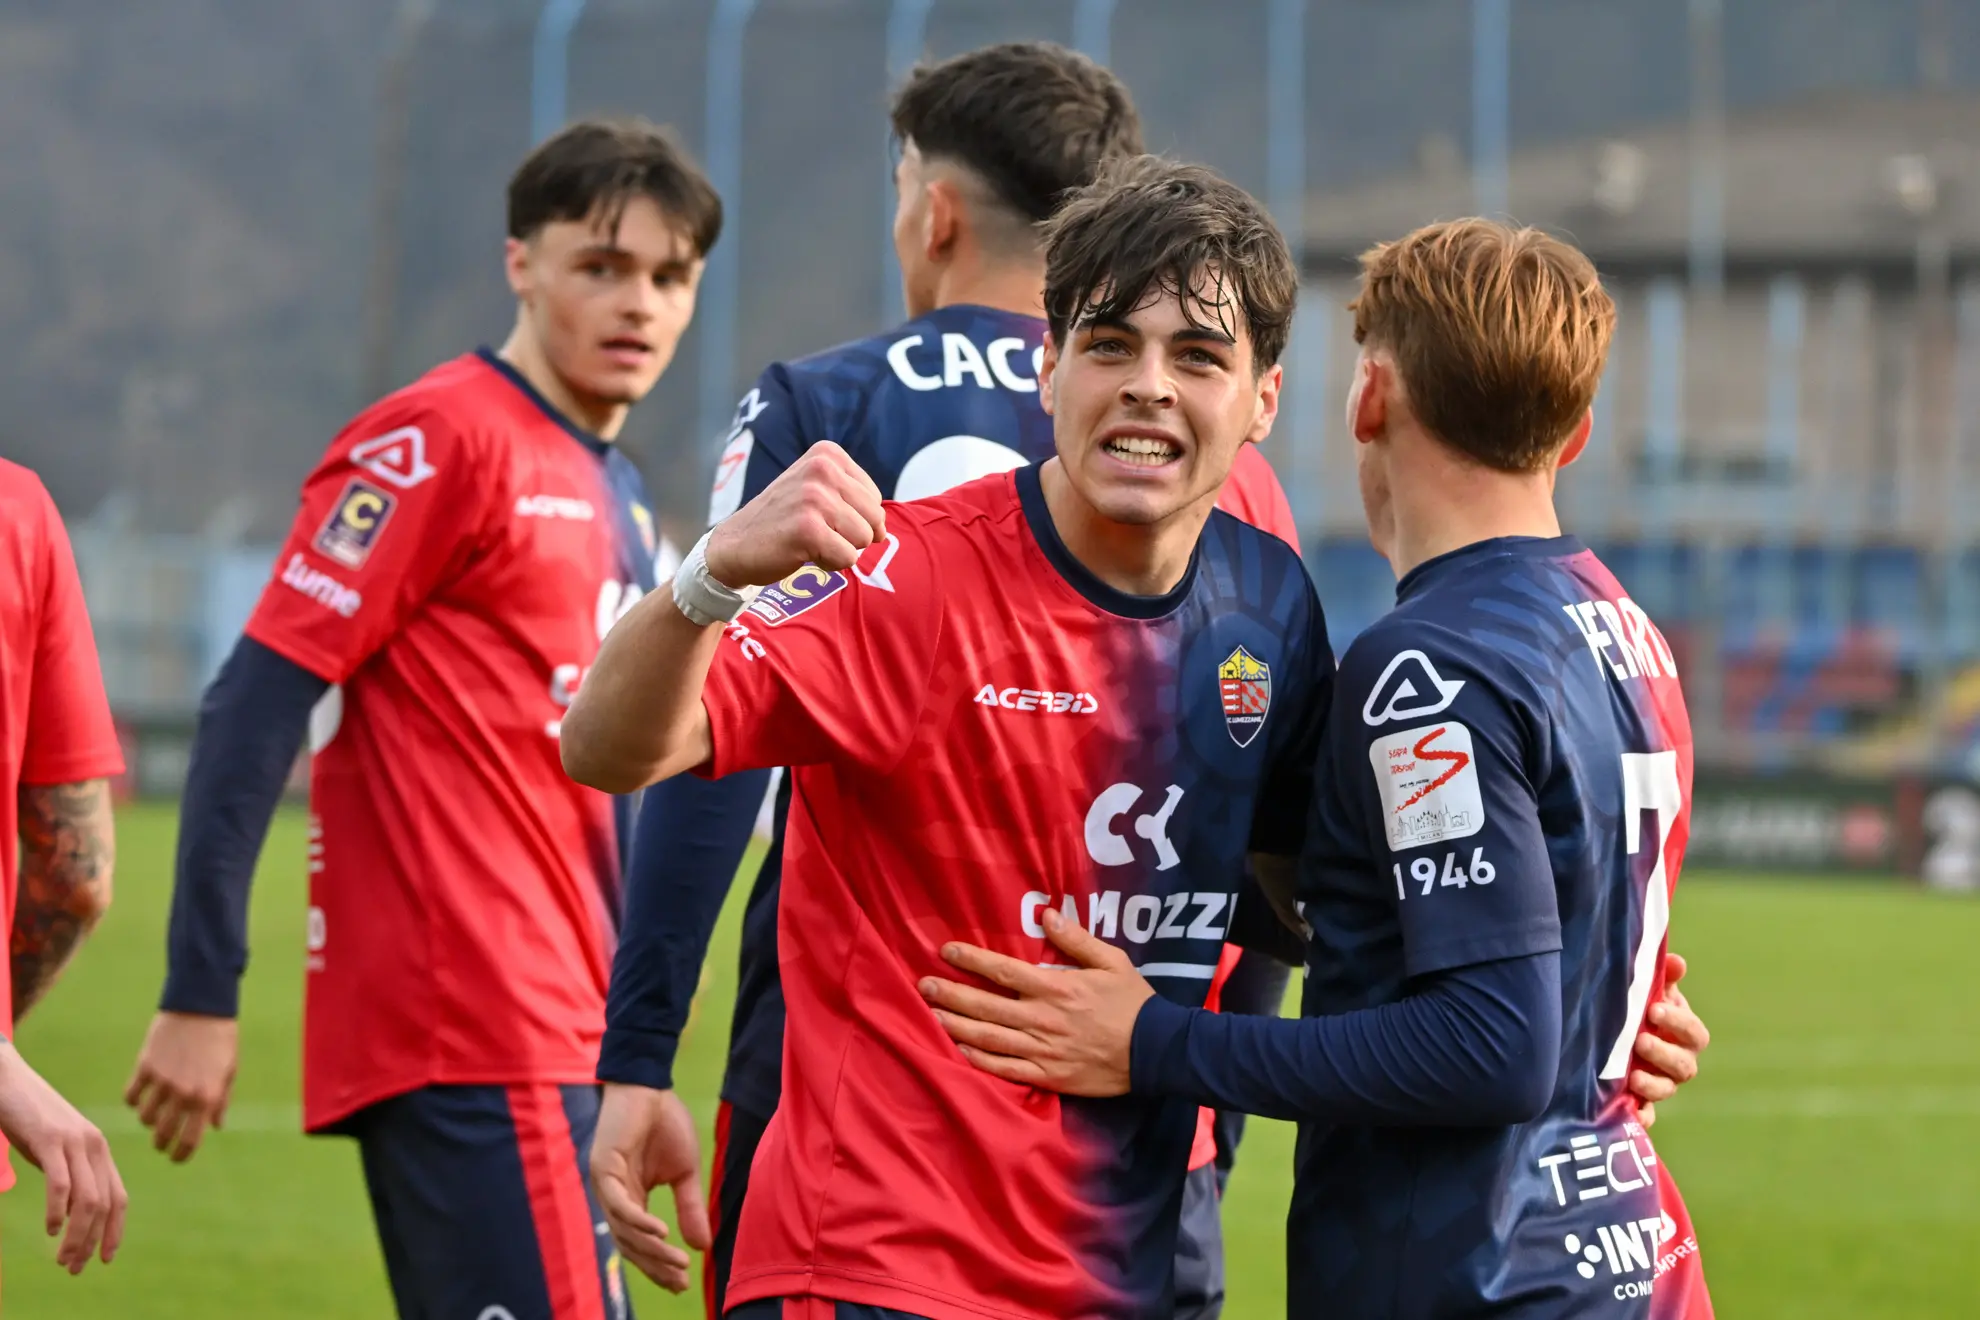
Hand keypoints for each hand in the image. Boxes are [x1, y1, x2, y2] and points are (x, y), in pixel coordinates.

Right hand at [0, 1041, 126, 1272]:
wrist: (8, 1079)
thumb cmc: (30, 1119)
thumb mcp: (56, 1151)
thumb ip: (69, 1176)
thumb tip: (73, 1213)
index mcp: (99, 1151)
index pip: (118, 1197)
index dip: (115, 1231)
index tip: (106, 1258)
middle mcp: (95, 1146)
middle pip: (105, 1203)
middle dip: (93, 1241)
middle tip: (74, 1268)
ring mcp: (74, 1141)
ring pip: (87, 1199)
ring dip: (77, 1235)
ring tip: (63, 1258)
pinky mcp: (50, 1139)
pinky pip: (61, 1183)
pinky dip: (59, 1210)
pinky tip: (51, 1229)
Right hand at [124, 1011, 238, 1161]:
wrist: (201, 1007)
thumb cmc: (221, 1039)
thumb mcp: (229, 1071)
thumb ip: (220, 1102)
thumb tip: (216, 1127)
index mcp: (207, 1097)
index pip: (190, 1141)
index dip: (180, 1155)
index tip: (176, 1157)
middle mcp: (183, 1094)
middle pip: (163, 1134)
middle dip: (161, 1143)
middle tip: (161, 1142)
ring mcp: (162, 1081)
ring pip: (144, 1118)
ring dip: (148, 1121)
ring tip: (154, 1115)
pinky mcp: (144, 1067)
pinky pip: (130, 1096)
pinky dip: (133, 1101)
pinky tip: (139, 1097)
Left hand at [589, 1084, 710, 1293]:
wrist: (650, 1085)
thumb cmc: (665, 1123)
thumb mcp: (685, 1172)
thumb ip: (690, 1208)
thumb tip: (704, 1246)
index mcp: (632, 1199)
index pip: (641, 1242)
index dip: (659, 1265)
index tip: (682, 1284)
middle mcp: (615, 1198)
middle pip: (630, 1245)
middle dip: (656, 1266)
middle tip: (680, 1282)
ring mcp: (606, 1185)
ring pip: (625, 1230)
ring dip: (652, 1250)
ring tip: (677, 1263)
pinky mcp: (603, 1169)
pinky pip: (620, 1205)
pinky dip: (640, 1222)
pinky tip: (661, 1233)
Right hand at [703, 441, 884, 587]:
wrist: (736, 545)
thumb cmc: (783, 521)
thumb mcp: (816, 489)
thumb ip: (854, 499)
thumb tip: (884, 530)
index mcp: (827, 454)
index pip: (873, 497)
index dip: (853, 517)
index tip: (818, 515)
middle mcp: (822, 468)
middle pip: (874, 518)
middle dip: (851, 535)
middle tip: (815, 531)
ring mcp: (814, 497)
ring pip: (863, 539)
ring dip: (839, 549)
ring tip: (808, 540)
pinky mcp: (808, 528)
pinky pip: (848, 558)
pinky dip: (829, 563)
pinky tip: (803, 552)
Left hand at [918, 907, 1154, 1096]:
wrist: (1158, 1052)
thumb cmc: (1134, 1003)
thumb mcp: (1111, 961)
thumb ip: (1076, 939)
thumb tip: (1046, 915)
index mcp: (1055, 987)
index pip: (1002, 970)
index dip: (971, 960)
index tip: (946, 951)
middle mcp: (1041, 1018)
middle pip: (985, 1005)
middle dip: (951, 994)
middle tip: (923, 985)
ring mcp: (1042, 1050)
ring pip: (988, 1038)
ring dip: (956, 1026)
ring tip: (930, 1016)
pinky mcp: (1048, 1077)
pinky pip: (1005, 1070)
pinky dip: (980, 1061)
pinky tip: (959, 1051)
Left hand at [1627, 951, 1709, 1117]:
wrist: (1611, 1032)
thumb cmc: (1638, 1007)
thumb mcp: (1649, 990)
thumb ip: (1663, 977)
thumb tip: (1676, 962)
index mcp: (1684, 1034)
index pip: (1694, 1032)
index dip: (1678, 1022)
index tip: (1654, 1008)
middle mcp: (1679, 1061)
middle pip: (1684, 1065)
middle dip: (1664, 1053)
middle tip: (1641, 1040)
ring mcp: (1661, 1083)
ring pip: (1667, 1090)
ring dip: (1653, 1084)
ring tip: (1633, 1075)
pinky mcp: (1641, 1101)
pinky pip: (1646, 1115)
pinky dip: (1642, 1116)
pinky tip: (1632, 1113)